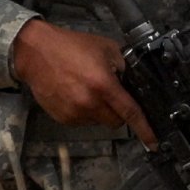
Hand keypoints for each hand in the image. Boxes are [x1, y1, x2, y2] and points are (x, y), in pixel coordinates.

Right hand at [10, 19, 154, 144]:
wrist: (35, 52)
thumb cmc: (68, 47)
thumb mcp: (105, 47)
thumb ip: (123, 65)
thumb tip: (135, 81)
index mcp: (103, 85)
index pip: (130, 113)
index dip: (145, 129)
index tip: (153, 142)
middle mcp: (89, 103)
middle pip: (116, 122)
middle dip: (118, 111)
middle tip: (109, 93)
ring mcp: (74, 112)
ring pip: (99, 121)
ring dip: (99, 111)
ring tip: (86, 89)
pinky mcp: (62, 118)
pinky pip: (82, 121)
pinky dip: (84, 111)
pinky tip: (75, 94)